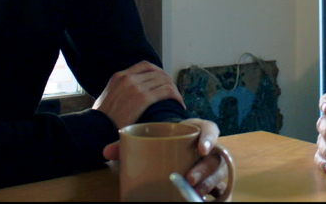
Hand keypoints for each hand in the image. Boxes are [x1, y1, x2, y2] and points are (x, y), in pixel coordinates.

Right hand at [92, 60, 184, 128]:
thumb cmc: (100, 121)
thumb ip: (118, 94)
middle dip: (169, 83)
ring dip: (174, 91)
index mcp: (119, 76)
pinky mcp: (143, 98)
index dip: (159, 73)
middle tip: (174, 95)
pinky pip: (167, 91)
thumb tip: (128, 99)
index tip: (164, 82)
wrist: (93, 130)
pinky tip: (179, 105)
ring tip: (177, 101)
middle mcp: (128, 78)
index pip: (146, 66)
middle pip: (158, 73)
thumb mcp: (106, 99)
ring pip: (165, 81)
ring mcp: (136, 87)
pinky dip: (176, 97)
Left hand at [102, 118, 229, 197]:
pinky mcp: (212, 181)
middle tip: (190, 179)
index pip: (210, 129)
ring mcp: (212, 165)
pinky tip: (203, 199)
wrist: (170, 152)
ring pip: (218, 173)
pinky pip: (219, 188)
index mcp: (195, 132)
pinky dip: (214, 194)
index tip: (201, 149)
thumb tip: (106, 152)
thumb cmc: (162, 144)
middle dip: (205, 169)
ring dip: (208, 183)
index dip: (209, 138)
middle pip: (215, 156)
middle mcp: (209, 148)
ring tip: (195, 192)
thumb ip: (128, 145)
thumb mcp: (149, 141)